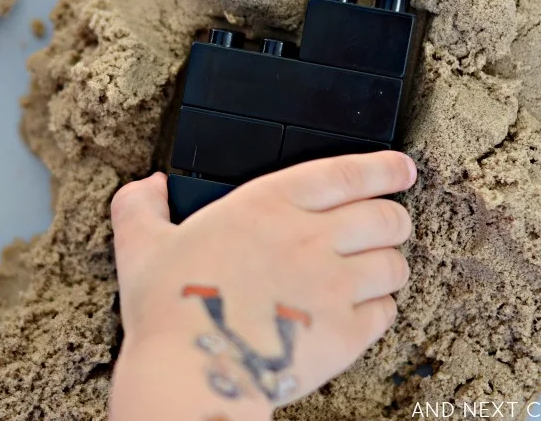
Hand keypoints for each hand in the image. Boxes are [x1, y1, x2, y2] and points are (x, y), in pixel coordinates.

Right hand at [109, 151, 416, 419]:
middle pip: (384, 216)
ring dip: (389, 263)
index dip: (383, 168)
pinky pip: (386, 311)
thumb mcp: (141, 245)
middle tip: (388, 224)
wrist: (192, 371)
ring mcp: (332, 285)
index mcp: (268, 205)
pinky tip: (364, 309)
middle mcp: (310, 237)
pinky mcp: (345, 332)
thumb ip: (140, 206)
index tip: (400, 169)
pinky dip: (381, 306)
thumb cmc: (169, 307)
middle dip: (393, 217)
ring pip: (393, 263)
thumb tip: (148, 186)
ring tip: (377, 268)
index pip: (347, 173)